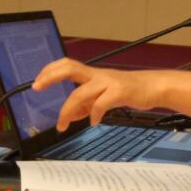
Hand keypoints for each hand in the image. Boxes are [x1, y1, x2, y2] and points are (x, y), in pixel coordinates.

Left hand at [32, 58, 161, 130]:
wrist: (154, 87)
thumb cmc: (129, 91)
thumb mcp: (104, 97)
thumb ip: (86, 105)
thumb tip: (71, 114)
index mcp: (92, 75)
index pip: (67, 65)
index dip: (49, 71)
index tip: (37, 83)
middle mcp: (98, 75)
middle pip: (69, 68)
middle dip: (50, 76)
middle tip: (37, 88)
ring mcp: (108, 82)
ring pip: (80, 92)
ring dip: (67, 110)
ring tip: (63, 124)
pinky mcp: (119, 92)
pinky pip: (100, 104)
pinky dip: (93, 115)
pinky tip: (93, 122)